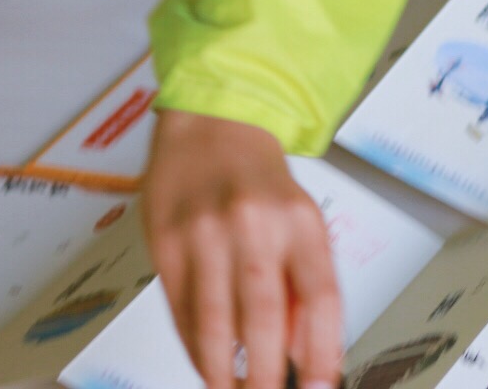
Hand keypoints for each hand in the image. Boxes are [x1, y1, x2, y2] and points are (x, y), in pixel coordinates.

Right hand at [142, 111, 341, 388]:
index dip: (321, 351)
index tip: (318, 387)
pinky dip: (192, 345)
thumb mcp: (301, 222)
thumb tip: (301, 354)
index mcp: (302, 221)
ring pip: (213, 321)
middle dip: (263, 374)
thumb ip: (303, 285)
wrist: (211, 125)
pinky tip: (203, 362)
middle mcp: (256, 226)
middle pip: (263, 316)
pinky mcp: (165, 242)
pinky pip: (180, 309)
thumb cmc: (261, 182)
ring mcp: (206, 233)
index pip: (321, 296)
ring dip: (220, 370)